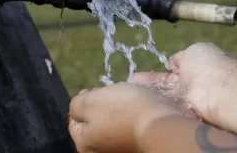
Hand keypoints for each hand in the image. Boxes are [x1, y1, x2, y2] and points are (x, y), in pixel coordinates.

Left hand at [68, 82, 192, 152]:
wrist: (162, 124)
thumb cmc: (123, 110)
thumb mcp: (90, 102)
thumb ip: (76, 105)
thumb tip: (78, 106)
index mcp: (85, 144)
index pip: (74, 120)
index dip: (83, 100)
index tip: (95, 89)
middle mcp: (100, 152)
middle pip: (93, 122)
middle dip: (100, 105)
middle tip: (111, 93)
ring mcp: (119, 149)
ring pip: (111, 123)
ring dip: (116, 110)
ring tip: (126, 98)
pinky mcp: (135, 145)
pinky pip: (127, 127)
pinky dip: (129, 117)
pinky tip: (137, 108)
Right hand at [134, 42, 236, 122]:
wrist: (219, 89)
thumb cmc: (207, 65)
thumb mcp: (193, 51)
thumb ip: (181, 57)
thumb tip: (173, 62)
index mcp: (192, 68)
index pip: (170, 72)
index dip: (155, 74)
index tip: (137, 76)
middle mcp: (188, 86)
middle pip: (164, 87)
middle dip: (148, 85)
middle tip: (130, 84)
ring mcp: (185, 101)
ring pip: (163, 97)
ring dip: (148, 95)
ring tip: (129, 93)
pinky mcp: (183, 114)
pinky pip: (165, 108)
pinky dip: (153, 105)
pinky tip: (137, 103)